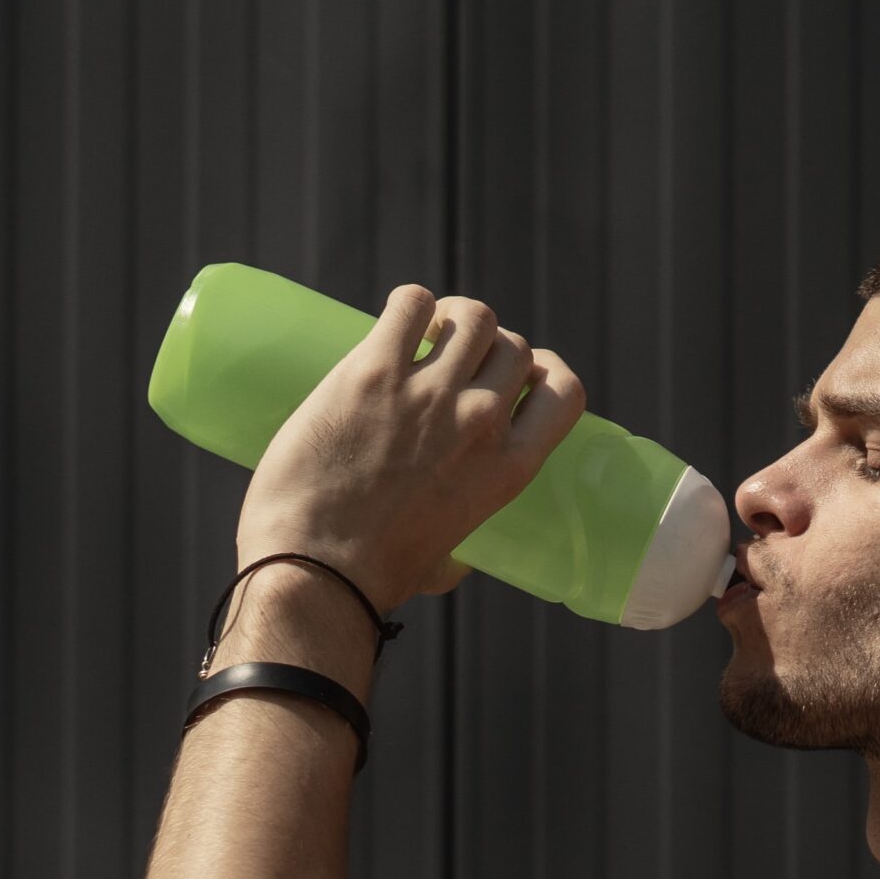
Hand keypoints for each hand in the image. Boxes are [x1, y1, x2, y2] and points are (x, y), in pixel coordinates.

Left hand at [236, 285, 587, 610]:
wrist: (315, 569)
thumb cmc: (375, 575)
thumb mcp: (445, 563)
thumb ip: (460, 548)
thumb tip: (456, 564)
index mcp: (509, 469)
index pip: (563, 392)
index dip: (544, 371)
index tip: (518, 373)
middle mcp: (481, 423)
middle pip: (513, 347)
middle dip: (488, 346)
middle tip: (451, 357)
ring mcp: (430, 393)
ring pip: (472, 315)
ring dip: (452, 317)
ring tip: (424, 333)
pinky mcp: (374, 371)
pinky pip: (411, 303)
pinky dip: (408, 306)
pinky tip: (392, 327)